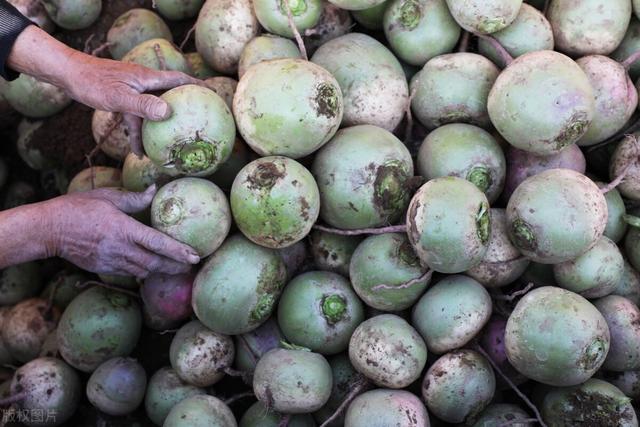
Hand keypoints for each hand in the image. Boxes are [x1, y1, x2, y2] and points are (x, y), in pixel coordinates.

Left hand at [7, 26, 201, 155]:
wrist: (68, 74)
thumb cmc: (93, 83)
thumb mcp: (119, 97)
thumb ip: (143, 105)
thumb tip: (168, 112)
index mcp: (147, 78)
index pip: (178, 80)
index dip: (196, 86)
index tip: (212, 95)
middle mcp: (143, 83)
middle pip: (169, 97)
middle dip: (182, 110)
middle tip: (196, 124)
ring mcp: (133, 91)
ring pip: (152, 112)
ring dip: (157, 130)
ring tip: (166, 150)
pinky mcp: (122, 98)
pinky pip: (136, 118)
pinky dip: (138, 133)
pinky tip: (138, 151)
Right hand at [42, 186, 200, 277]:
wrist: (48, 229)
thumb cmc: (77, 208)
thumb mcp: (107, 197)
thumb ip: (134, 199)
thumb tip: (154, 191)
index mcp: (124, 229)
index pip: (158, 243)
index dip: (178, 252)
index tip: (195, 257)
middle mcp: (120, 249)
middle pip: (155, 263)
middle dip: (175, 266)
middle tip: (190, 266)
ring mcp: (111, 261)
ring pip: (143, 271)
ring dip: (159, 270)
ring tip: (175, 267)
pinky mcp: (103, 268)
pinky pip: (128, 272)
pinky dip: (142, 270)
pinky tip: (149, 266)